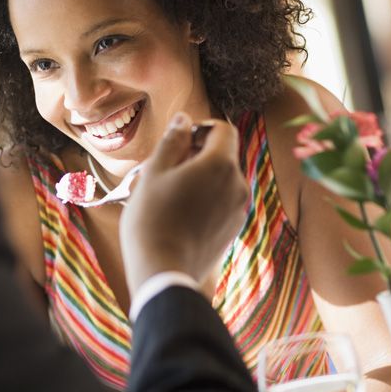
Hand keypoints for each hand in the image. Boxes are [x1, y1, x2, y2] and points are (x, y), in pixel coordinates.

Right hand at [120, 112, 248, 292]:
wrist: (162, 271)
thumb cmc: (151, 218)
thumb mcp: (154, 172)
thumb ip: (173, 141)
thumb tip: (184, 120)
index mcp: (220, 164)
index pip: (223, 129)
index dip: (202, 128)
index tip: (179, 142)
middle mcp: (238, 184)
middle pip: (223, 155)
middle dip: (198, 155)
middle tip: (167, 170)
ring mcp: (239, 209)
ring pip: (223, 179)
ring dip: (202, 177)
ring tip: (171, 194)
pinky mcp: (234, 229)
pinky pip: (223, 201)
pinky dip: (207, 199)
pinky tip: (181, 214)